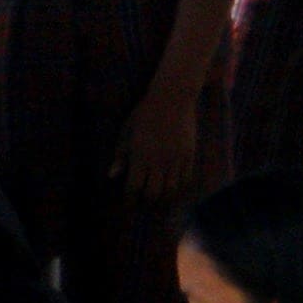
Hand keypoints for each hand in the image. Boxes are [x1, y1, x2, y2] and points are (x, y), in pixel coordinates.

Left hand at [112, 78, 201, 201]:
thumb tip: (112, 176)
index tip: (128, 205)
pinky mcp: (190, 155)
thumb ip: (121, 156)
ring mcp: (176, 159)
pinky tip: (174, 192)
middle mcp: (159, 161)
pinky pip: (186, 180)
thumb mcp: (127, 133)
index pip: (133, 188)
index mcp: (140, 156)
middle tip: (143, 205)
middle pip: (154, 194)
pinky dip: (180, 190)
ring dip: (164, 201)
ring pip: (172, 190)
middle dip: (147, 204)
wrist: (173, 97)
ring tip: (159, 203)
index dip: (130, 200)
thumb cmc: (144, 114)